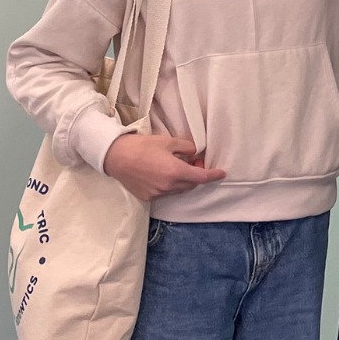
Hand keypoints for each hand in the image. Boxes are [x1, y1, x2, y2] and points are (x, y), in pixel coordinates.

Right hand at [103, 134, 225, 201]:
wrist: (116, 157)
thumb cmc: (142, 146)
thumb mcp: (168, 141)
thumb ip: (185, 148)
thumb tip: (194, 154)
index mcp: (175, 172)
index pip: (201, 177)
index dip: (213, 175)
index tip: (221, 173)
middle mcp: (169, 186)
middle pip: (191, 184)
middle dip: (196, 175)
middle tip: (194, 162)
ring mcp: (158, 194)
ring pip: (179, 190)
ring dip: (182, 181)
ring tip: (176, 167)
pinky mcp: (148, 197)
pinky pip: (166, 193)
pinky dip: (170, 185)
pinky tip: (162, 174)